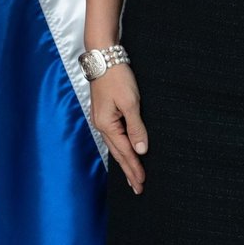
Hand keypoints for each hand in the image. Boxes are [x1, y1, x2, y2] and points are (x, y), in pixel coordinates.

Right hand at [90, 65, 147, 193]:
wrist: (103, 56)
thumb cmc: (116, 77)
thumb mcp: (130, 102)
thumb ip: (136, 127)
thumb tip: (140, 149)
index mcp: (107, 125)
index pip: (124, 152)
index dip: (134, 168)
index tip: (142, 183)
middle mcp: (102, 124)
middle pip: (117, 153)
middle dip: (128, 170)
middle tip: (137, 187)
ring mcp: (101, 118)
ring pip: (115, 145)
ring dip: (124, 161)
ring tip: (131, 175)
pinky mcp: (104, 112)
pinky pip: (114, 136)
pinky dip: (120, 147)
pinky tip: (124, 151)